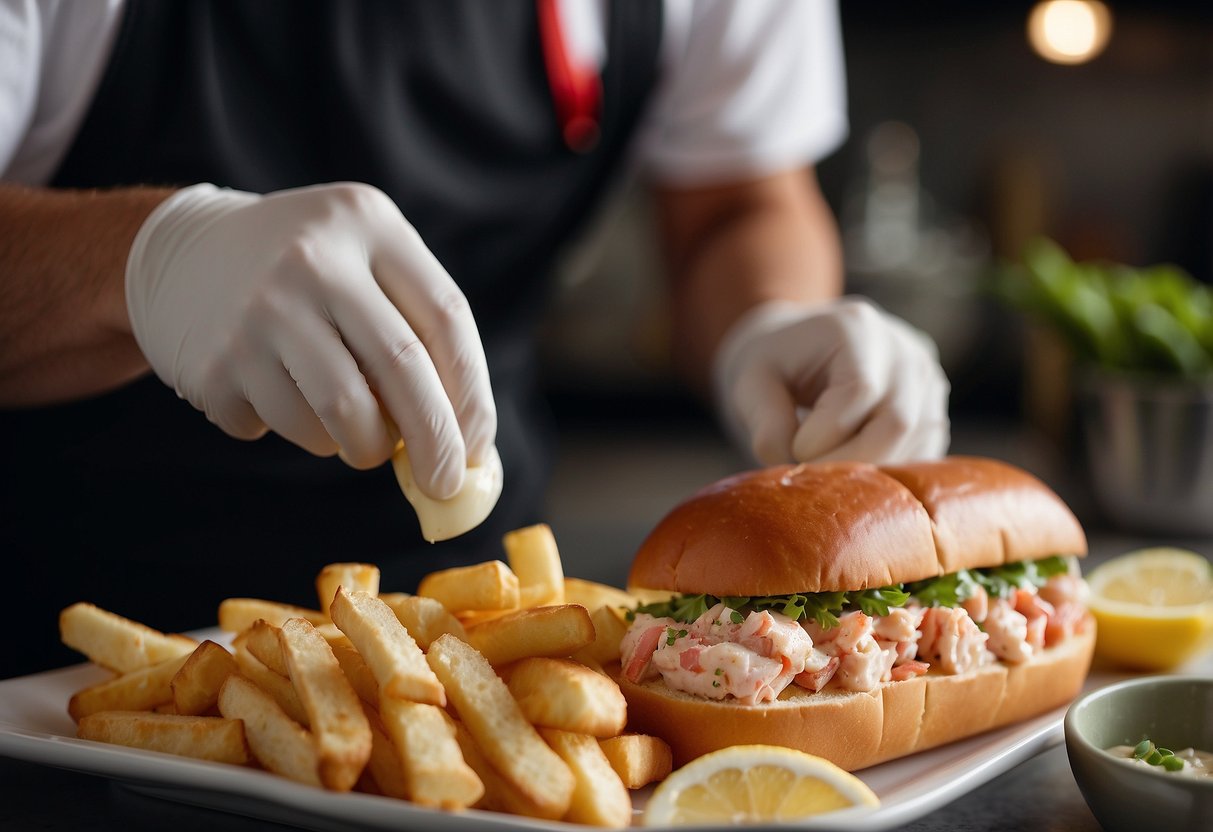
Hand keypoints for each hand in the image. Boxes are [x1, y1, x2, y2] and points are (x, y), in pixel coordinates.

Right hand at [125, 182, 495, 497]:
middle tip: (444, 486)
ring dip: (361, 445)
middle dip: (435, 442)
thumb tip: (467, 447)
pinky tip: (277, 391)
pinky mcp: (216, 362)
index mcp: (366, 223)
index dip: (471, 392)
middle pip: (401, 367)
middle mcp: (312, 258)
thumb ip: (417, 335)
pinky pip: (284, 429)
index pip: (446, 316)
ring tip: (350, 426)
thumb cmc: (307, 277)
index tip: (478, 447)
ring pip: (343, 415)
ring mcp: (258, 309)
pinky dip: (300, 431)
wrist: (181, 256)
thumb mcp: (363, 265)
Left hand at [712, 297, 949, 465]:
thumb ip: (765, 419)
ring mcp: (928, 382)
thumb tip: (790, 460)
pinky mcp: (935, 414)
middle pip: (898, 422)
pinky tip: (853, 474)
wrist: (802, 354)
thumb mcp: (749, 381)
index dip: (826, 435)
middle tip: (811, 478)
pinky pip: (924, 457)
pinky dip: (887, 476)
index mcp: (858, 328)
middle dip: (850, 463)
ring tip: (827, 476)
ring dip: (869, 474)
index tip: (792, 452)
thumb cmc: (775, 366)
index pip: (859, 390)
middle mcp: (905, 351)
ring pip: (916, 445)